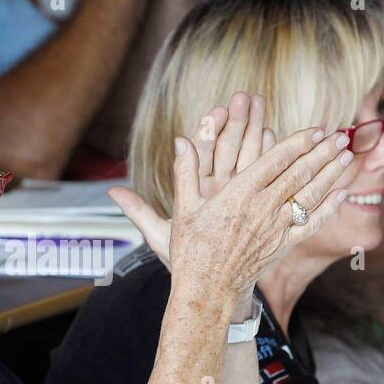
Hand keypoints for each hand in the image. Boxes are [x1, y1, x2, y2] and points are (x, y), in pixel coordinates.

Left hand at [110, 92, 270, 269]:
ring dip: (253, 129)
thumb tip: (111, 192)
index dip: (206, 134)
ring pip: (248, 157)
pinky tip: (271, 133)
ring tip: (258, 103)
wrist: (217, 286)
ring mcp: (239, 195)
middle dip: (234, 123)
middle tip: (241, 98)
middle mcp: (217, 190)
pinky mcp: (256, 203)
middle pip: (227, 150)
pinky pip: (264, 176)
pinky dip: (268, 155)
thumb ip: (139, 212)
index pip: (199, 157)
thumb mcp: (161, 237)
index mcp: (195, 194)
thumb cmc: (188, 263)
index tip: (213, 113)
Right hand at [113, 96, 353, 304]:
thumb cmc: (191, 250)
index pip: (277, 160)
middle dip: (322, 152)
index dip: (299, 142)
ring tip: (346, 155)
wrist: (207, 291)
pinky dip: (329, 207)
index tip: (315, 130)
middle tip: (340, 135)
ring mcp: (276, 228)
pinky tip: (342, 193)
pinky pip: (312, 224)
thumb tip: (180, 139)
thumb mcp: (184, 208)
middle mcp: (263, 207)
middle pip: (300, 173)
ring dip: (331, 173)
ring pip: (310, 194)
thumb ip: (185, 171)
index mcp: (239, 193)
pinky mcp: (283, 246)